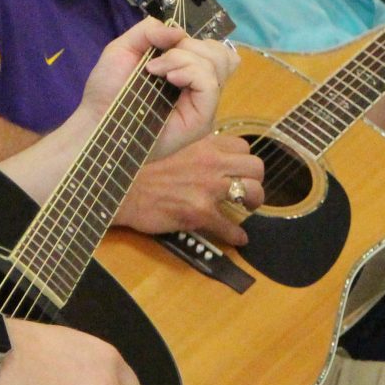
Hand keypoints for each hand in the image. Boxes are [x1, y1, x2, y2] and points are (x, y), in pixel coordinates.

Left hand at [80, 19, 239, 157]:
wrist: (97, 119)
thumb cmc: (108, 87)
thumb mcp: (124, 47)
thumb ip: (150, 31)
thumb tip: (180, 31)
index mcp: (186, 71)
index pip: (212, 49)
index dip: (191, 41)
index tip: (160, 48)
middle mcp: (199, 87)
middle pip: (220, 53)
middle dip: (189, 46)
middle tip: (157, 61)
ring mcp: (203, 104)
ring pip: (217, 64)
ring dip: (184, 58)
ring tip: (155, 70)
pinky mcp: (202, 119)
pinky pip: (210, 84)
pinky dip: (191, 72)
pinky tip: (170, 78)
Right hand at [114, 134, 267, 246]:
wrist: (128, 193)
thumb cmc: (152, 174)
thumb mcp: (182, 151)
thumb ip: (205, 153)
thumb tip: (225, 163)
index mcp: (206, 145)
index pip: (244, 147)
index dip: (243, 161)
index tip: (238, 172)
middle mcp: (211, 163)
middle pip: (256, 167)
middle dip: (255, 181)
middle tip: (246, 192)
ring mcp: (208, 188)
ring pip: (252, 193)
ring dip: (253, 204)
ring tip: (245, 209)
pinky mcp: (201, 213)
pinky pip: (231, 227)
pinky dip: (237, 235)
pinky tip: (238, 238)